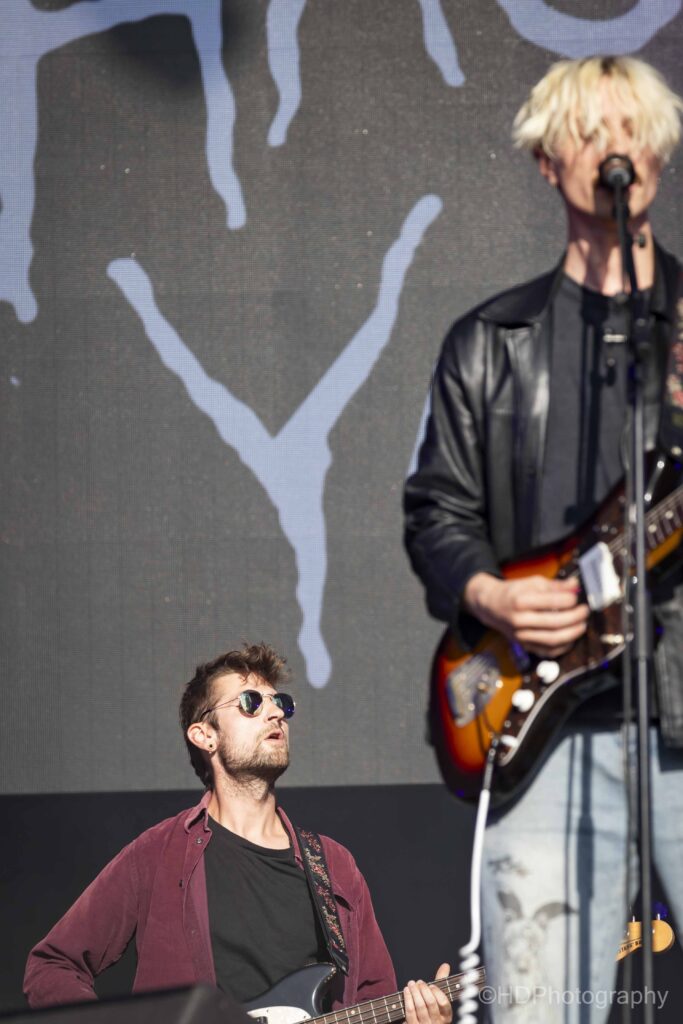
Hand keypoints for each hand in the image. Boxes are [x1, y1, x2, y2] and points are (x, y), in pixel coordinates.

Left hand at [403, 963, 451, 1023]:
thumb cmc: (431, 1008)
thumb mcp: (438, 997)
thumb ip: (442, 981)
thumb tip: (445, 965)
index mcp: (446, 1016)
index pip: (444, 1003)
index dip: (437, 992)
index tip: (431, 985)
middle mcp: (436, 1022)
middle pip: (431, 1003)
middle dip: (423, 989)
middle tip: (419, 982)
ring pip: (420, 1007)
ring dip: (414, 992)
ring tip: (411, 983)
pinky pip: (410, 1012)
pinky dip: (408, 999)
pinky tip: (406, 990)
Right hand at [463, 572, 588, 657]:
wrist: (491, 606)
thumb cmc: (513, 592)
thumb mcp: (531, 582)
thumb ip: (555, 585)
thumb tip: (575, 585)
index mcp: (520, 600)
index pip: (551, 601)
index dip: (569, 599)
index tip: (576, 597)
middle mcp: (520, 620)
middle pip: (554, 623)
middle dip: (575, 617)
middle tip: (584, 611)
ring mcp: (521, 636)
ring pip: (552, 640)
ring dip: (572, 634)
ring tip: (582, 625)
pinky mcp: (524, 646)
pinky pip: (547, 651)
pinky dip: (563, 647)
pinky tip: (571, 638)